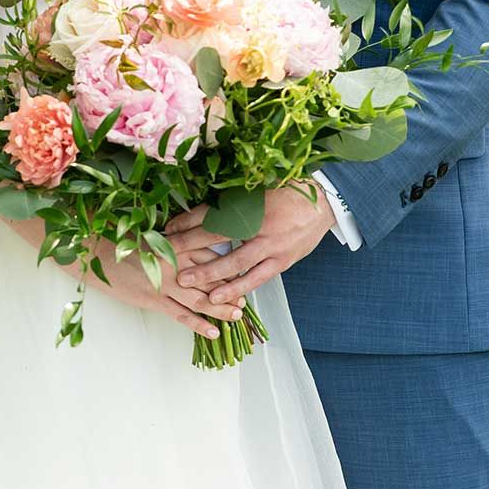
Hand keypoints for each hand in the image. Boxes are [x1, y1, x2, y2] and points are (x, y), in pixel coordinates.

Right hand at [89, 238, 242, 341]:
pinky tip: (213, 332)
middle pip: (211, 278)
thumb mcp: (155, 236)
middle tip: (245, 299)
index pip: (212, 256)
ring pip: (200, 299)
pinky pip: (181, 315)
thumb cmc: (124, 243)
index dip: (229, 267)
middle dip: (230, 290)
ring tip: (236, 315)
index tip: (242, 274)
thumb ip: (178, 243)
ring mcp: (165, 282)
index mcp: (176, 243)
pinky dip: (199, 325)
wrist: (96, 254)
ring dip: (220, 309)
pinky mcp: (154, 299)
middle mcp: (175, 262)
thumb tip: (202, 252)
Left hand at [165, 183, 335, 301]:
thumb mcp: (256, 191)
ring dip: (209, 273)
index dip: (186, 221)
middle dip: (188, 247)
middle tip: (165, 257)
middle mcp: (258, 224)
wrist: (322, 203)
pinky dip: (237, 288)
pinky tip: (221, 297)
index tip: (167, 230)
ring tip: (186, 282)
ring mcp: (271, 245)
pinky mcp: (281, 261)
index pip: (210, 213)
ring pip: (235, 262)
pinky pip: (256, 278)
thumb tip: (198, 212)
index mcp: (249, 203)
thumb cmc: (286, 193)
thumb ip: (230, 202)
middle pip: (216, 236)